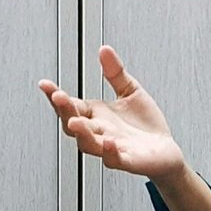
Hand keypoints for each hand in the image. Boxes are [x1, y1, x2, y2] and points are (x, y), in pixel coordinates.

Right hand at [39, 45, 188, 183]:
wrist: (165, 150)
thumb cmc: (145, 125)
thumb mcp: (130, 91)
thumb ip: (115, 73)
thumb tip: (104, 50)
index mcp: (96, 115)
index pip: (71, 105)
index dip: (56, 96)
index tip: (45, 84)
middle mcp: (100, 132)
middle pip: (74, 124)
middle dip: (64, 111)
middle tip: (58, 98)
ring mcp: (111, 147)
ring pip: (89, 144)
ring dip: (81, 133)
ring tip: (75, 122)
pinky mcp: (128, 160)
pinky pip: (114, 159)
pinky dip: (109, 152)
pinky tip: (109, 142)